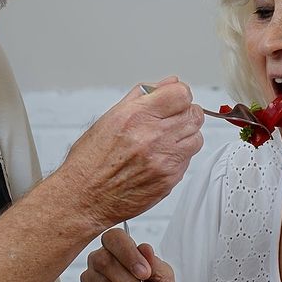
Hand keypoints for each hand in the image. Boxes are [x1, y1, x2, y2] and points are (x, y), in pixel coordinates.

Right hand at [53, 78, 202, 229]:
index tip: (174, 99)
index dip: (180, 94)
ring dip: (185, 135)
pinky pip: (188, 160)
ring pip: (196, 137)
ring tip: (165, 139)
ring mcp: (163, 160)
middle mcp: (152, 137)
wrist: (85, 197)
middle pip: (193, 114)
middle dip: (185, 113)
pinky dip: (179, 156)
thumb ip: (143, 96)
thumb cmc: (91, 161)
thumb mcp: (110, 118)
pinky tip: (160, 157)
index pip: (181, 94)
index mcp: (136, 117)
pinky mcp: (169, 179)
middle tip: (171, 119)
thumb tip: (167, 83)